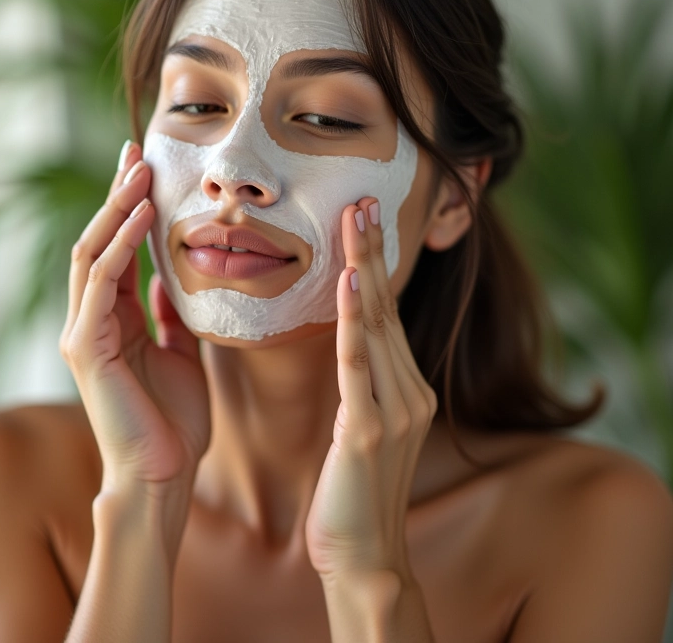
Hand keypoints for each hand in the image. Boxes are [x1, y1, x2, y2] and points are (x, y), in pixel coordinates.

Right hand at [59, 141, 210, 498]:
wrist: (164, 473)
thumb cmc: (174, 419)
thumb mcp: (180, 353)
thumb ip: (168, 316)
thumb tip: (165, 281)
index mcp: (116, 321)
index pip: (119, 251)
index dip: (131, 209)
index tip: (149, 169)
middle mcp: (92, 320)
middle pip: (99, 242)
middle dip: (118, 196)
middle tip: (137, 152)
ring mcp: (84, 333)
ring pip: (92, 255)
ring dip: (116, 210)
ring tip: (139, 171)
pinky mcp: (86, 348)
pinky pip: (101, 286)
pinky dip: (119, 248)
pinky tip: (138, 217)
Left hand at [305, 197, 437, 579]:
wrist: (363, 555)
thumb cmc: (353, 490)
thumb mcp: (360, 426)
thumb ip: (362, 383)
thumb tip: (346, 342)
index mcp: (406, 387)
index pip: (387, 314)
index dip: (376, 265)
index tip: (364, 220)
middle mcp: (409, 390)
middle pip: (387, 307)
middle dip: (375, 251)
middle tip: (363, 199)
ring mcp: (394, 410)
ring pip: (376, 326)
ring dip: (367, 269)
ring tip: (357, 221)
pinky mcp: (367, 432)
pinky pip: (358, 366)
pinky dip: (354, 323)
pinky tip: (352, 284)